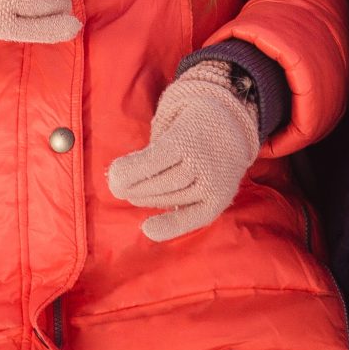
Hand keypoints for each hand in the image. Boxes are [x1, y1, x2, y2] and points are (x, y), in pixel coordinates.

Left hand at [106, 65, 262, 240]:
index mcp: (188, 137)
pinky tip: (149, 229)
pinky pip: (194, 217)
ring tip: (133, 195)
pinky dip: (170, 226)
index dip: (131, 172)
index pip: (154, 160)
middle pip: (161, 184)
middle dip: (135, 188)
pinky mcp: (220, 198)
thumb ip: (152, 147)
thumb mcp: (172, 120)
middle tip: (119, 187)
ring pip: (172, 198)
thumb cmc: (191, 121)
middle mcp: (203, 162)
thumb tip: (121, 179)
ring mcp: (213, 182)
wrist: (234, 121)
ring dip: (147, 199)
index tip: (114, 177)